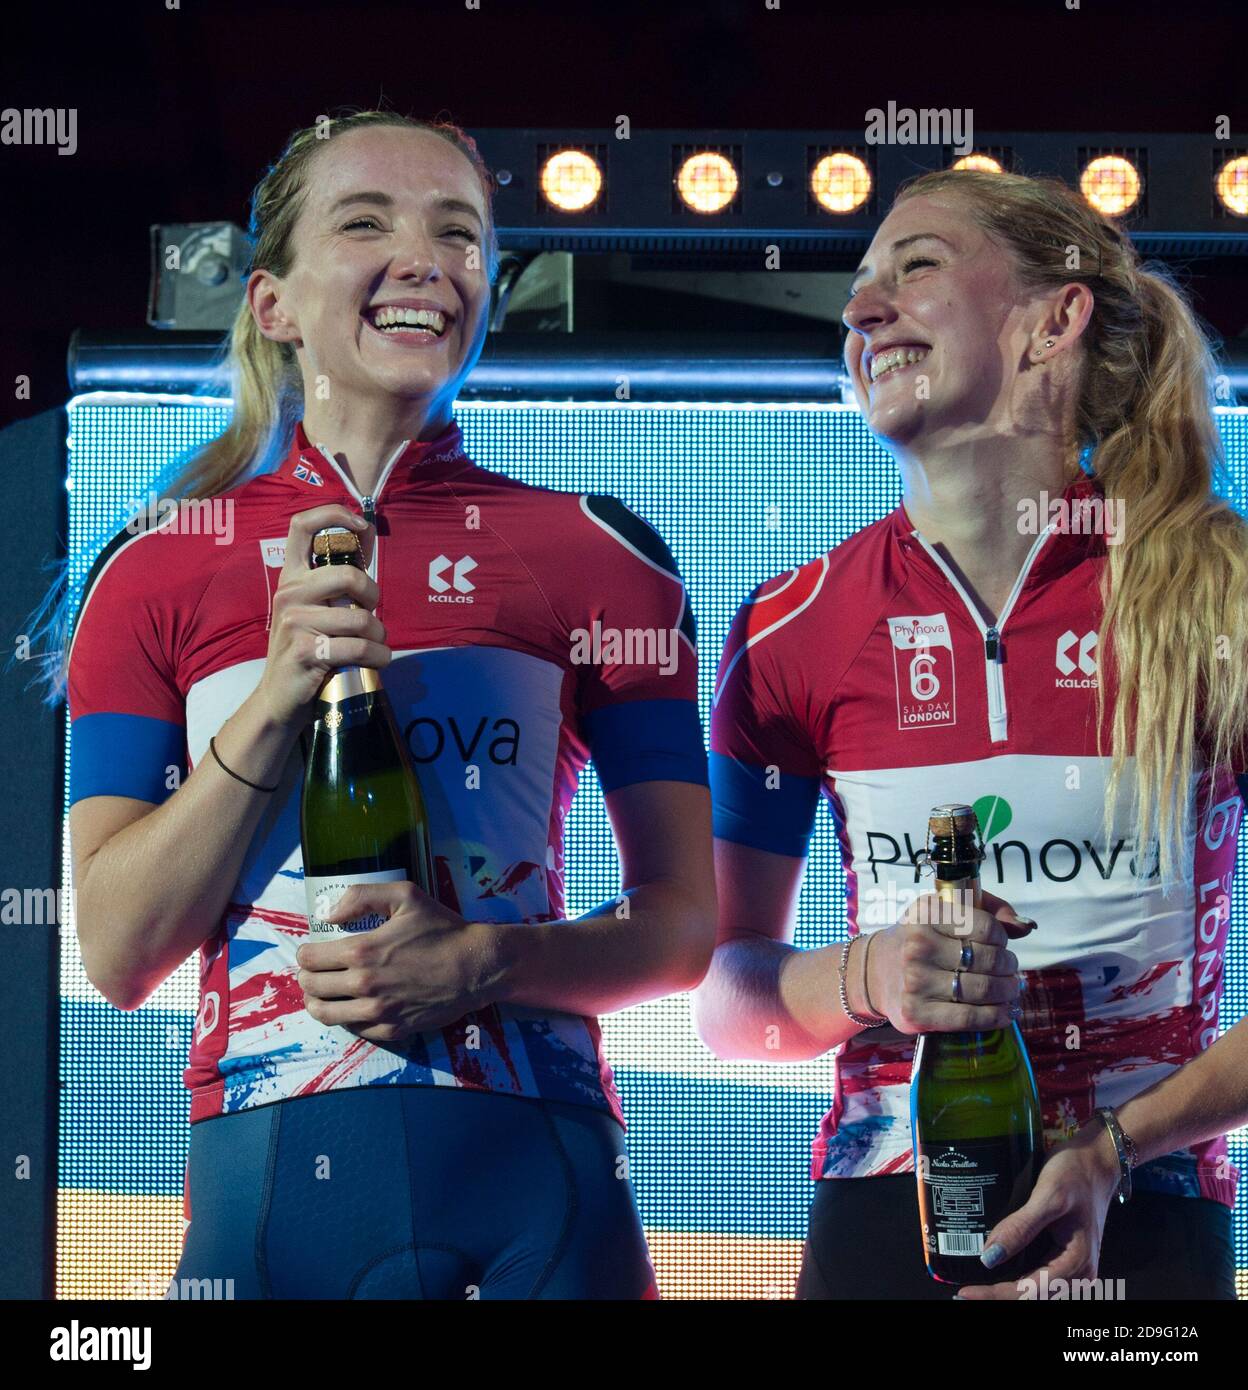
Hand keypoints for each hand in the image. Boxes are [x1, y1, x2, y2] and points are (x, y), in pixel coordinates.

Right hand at [254, 504, 387, 729]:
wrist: (278, 699)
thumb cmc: (306, 650)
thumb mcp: (314, 611)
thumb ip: (336, 583)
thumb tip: (367, 536)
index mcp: (291, 577)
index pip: (301, 526)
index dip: (334, 514)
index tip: (361, 524)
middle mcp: (289, 593)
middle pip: (348, 575)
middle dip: (374, 595)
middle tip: (373, 613)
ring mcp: (294, 622)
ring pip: (360, 619)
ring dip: (379, 637)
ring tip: (376, 646)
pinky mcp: (305, 651)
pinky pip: (359, 647)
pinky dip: (378, 657)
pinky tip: (378, 662)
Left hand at [295, 880, 502, 1043]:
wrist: (476, 966)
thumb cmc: (443, 929)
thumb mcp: (406, 895)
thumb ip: (362, 897)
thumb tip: (329, 915)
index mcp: (362, 951)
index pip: (309, 959)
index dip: (304, 954)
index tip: (311, 951)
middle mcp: (364, 985)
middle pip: (312, 988)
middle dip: (307, 977)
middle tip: (314, 972)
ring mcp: (378, 1011)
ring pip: (326, 1015)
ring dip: (317, 1003)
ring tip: (322, 994)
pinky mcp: (392, 1029)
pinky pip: (355, 1029)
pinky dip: (347, 1017)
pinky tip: (352, 1006)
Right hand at [865, 889, 1034, 1034]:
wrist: (876, 972)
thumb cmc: (921, 939)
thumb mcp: (945, 912)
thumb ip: (989, 911)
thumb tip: (1027, 927)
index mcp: (926, 913)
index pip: (986, 927)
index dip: (1002, 939)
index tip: (1000, 945)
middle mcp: (917, 945)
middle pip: (989, 960)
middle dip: (1009, 967)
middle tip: (1010, 970)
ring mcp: (915, 981)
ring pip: (983, 989)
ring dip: (1007, 992)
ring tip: (1010, 989)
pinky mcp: (917, 1013)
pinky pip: (970, 1018)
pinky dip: (995, 1016)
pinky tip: (1003, 1013)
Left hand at [956, 1120, 1122, 1299]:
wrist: (1097, 1159)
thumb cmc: (1076, 1173)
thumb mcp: (1048, 1196)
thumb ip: (1021, 1227)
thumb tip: (989, 1257)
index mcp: (1077, 1264)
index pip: (1029, 1291)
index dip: (996, 1294)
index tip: (965, 1292)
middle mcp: (1078, 1273)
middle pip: (1032, 1296)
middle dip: (998, 1295)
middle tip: (964, 1291)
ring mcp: (1073, 1266)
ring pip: (1035, 1289)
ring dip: (1006, 1289)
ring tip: (975, 1284)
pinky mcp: (1064, 1256)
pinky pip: (1038, 1275)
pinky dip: (1016, 1277)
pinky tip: (995, 1269)